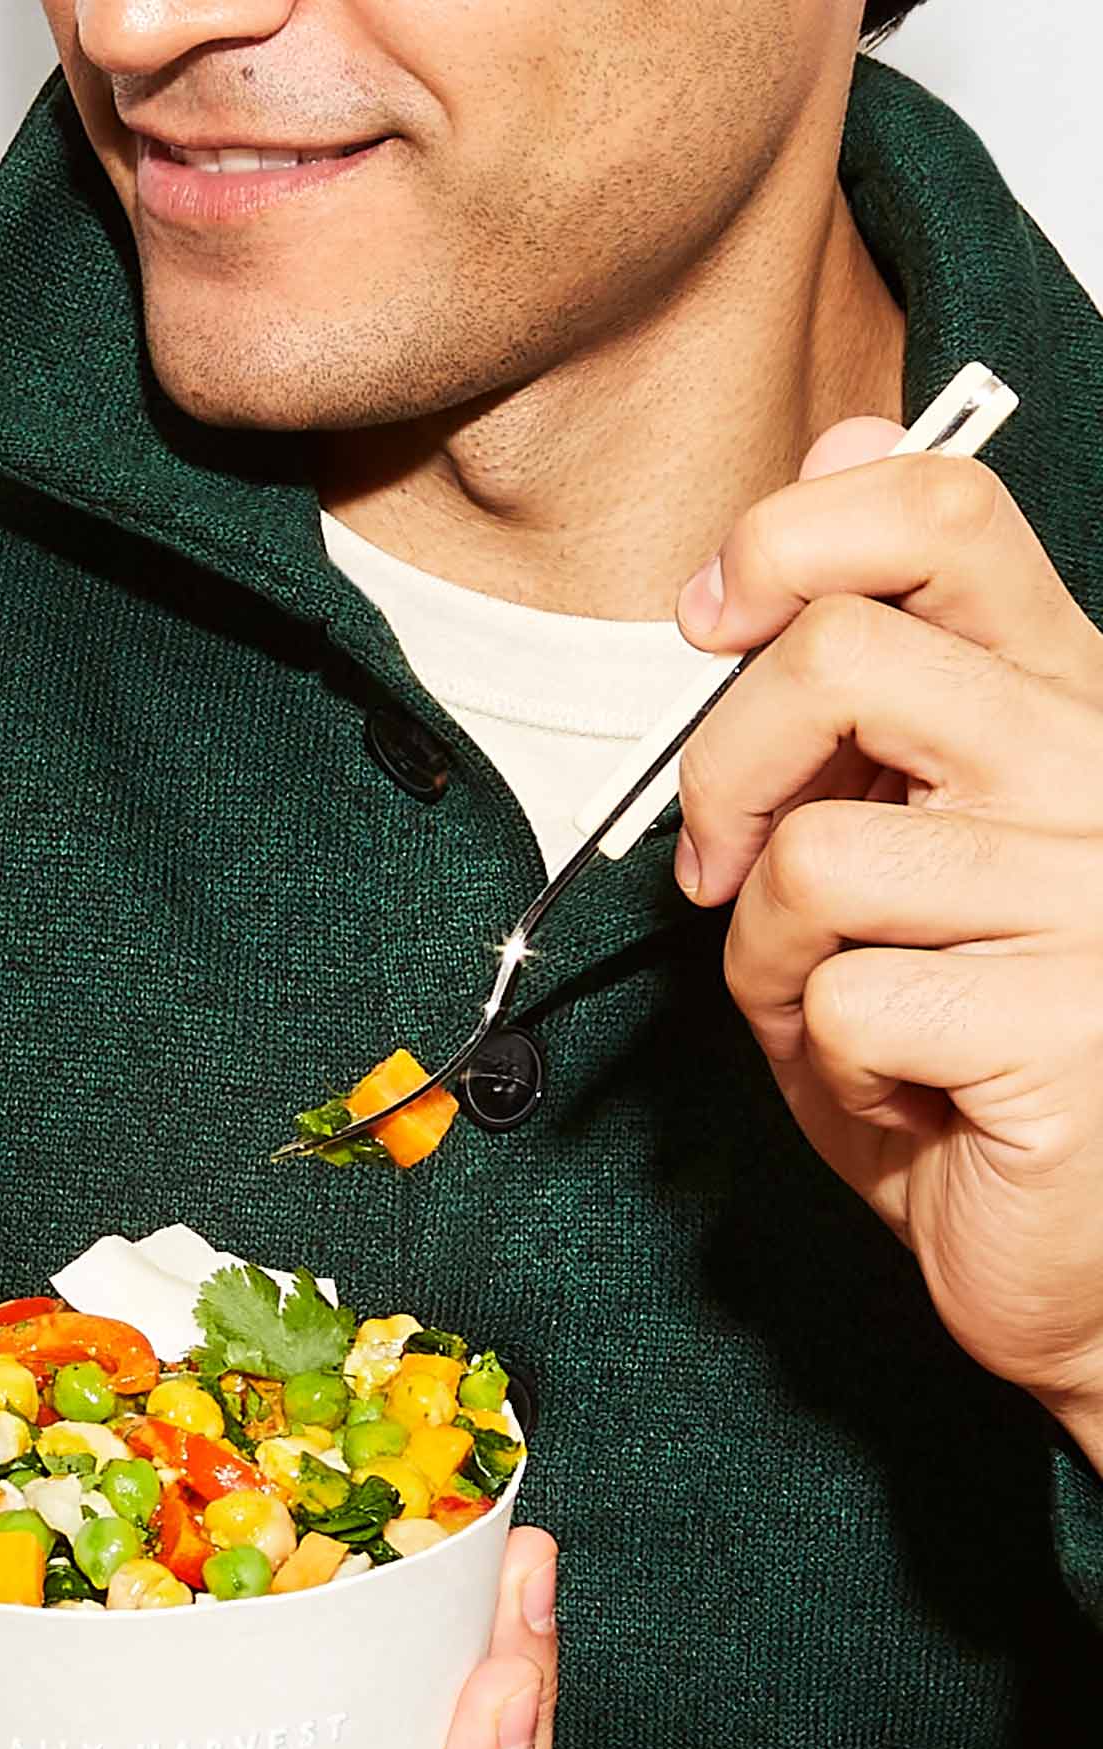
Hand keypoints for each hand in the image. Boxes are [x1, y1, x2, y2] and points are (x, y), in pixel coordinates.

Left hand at [679, 426, 1102, 1440]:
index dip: (794, 534)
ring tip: (856, 1015)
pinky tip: (911, 1095)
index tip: (712, 615)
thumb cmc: (970, 1067)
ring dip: (778, 958)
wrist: (1088, 1267)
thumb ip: (858, 688)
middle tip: (728, 869)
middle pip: (840, 656)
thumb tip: (825, 452)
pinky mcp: (1073, 1021)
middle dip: (723, 770)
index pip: (946, 517)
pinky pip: (845, 996)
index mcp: (1068, 710)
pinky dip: (829, 1063)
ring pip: (818, 852)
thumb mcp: (892, 853)